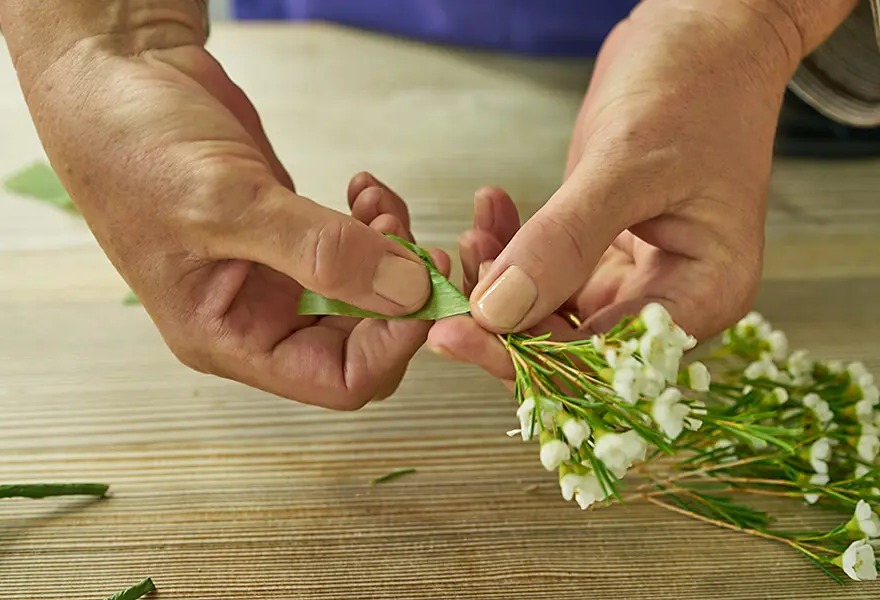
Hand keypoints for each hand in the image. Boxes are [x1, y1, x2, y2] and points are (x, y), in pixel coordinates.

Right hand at [0, 4, 439, 407]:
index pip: (338, 380)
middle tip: (424, 246)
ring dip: (394, 253)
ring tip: (379, 205)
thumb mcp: (226, 205)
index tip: (424, 289)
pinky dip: (378, 224)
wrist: (118, 78)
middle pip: (365, 340)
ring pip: (370, 293)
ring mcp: (280, 274)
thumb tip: (408, 292)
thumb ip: (319, 252)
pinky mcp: (295, 233)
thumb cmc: (135, 149)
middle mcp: (259, 317)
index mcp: (230, 338)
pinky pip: (359, 249)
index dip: (392, 345)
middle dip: (403, 298)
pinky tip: (365, 190)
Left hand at [429, 0, 816, 378]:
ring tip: (473, 232)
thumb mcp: (627, 165)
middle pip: (572, 345)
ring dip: (502, 279)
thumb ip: (564, 242)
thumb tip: (498, 312)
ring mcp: (633, 273)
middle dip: (505, 319)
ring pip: (549, 308)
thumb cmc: (695, 86)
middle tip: (450, 286)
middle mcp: (668, 297)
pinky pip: (545, 267)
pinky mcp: (602, 246)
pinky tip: (489, 210)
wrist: (704, 31)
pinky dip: (512, 245)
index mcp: (702, 295)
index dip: (529, 356)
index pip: (606, 361)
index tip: (460, 334)